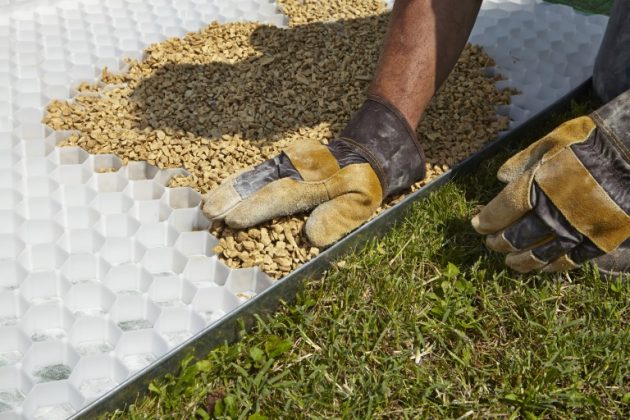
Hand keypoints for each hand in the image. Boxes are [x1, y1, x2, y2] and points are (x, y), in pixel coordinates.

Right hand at [202, 96, 425, 246]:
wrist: (372, 147)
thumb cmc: (367, 181)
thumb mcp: (363, 202)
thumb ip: (339, 218)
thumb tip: (311, 238)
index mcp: (314, 183)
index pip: (279, 198)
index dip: (254, 209)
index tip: (230, 220)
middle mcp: (297, 170)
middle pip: (259, 184)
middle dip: (232, 197)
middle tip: (206, 212)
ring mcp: (290, 164)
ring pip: (256, 176)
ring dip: (231, 189)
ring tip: (207, 202)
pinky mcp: (288, 162)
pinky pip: (262, 171)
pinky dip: (242, 180)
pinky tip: (229, 188)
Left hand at [472, 90, 629, 272]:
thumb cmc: (588, 142)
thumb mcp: (549, 143)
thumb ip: (521, 162)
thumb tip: (500, 178)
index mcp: (536, 186)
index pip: (501, 212)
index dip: (486, 221)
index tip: (477, 225)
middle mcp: (553, 213)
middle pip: (517, 236)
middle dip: (500, 242)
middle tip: (491, 244)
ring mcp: (576, 230)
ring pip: (540, 254)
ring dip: (521, 260)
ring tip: (510, 261)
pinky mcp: (598, 241)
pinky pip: (569, 261)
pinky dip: (551, 266)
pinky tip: (541, 267)